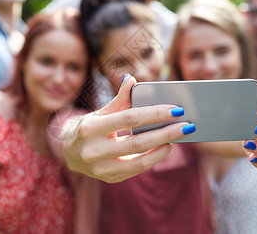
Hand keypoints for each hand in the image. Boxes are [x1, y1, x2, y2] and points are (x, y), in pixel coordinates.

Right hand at [61, 75, 195, 182]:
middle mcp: (93, 151)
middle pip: (138, 142)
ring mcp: (100, 168)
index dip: (154, 113)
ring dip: (163, 149)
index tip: (176, 109)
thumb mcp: (100, 111)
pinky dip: (152, 158)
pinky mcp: (109, 179)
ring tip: (178, 138)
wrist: (69, 152)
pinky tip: (164, 147)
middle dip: (166, 133)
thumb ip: (119, 99)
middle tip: (187, 126)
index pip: (129, 118)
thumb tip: (132, 79)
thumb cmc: (88, 127)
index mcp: (91, 128)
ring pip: (139, 162)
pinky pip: (136, 170)